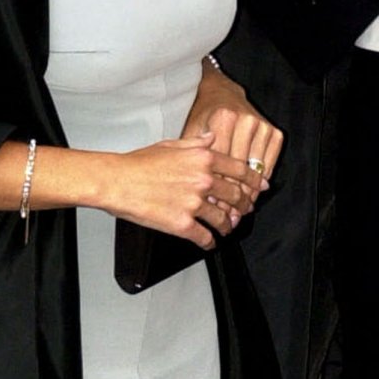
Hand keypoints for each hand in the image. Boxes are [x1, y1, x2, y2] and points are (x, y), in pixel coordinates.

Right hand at [100, 132, 264, 247]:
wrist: (117, 181)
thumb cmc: (139, 163)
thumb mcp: (171, 144)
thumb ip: (196, 142)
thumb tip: (211, 137)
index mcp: (203, 159)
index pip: (239, 170)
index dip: (254, 181)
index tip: (260, 187)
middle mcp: (203, 180)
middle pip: (236, 196)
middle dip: (244, 205)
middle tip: (245, 210)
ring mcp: (194, 204)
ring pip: (222, 219)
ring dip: (227, 226)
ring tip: (225, 228)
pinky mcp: (182, 224)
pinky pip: (204, 237)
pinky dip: (209, 242)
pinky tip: (208, 242)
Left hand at [182, 61, 283, 213]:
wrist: (220, 91)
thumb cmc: (202, 116)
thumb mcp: (190, 131)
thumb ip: (193, 160)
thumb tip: (200, 193)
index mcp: (221, 120)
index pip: (220, 164)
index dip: (216, 189)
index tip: (213, 209)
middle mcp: (244, 121)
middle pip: (239, 170)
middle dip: (234, 197)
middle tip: (230, 217)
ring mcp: (261, 125)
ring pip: (256, 169)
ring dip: (250, 193)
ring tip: (242, 210)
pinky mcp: (272, 131)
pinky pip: (269, 162)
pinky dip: (262, 180)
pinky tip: (254, 193)